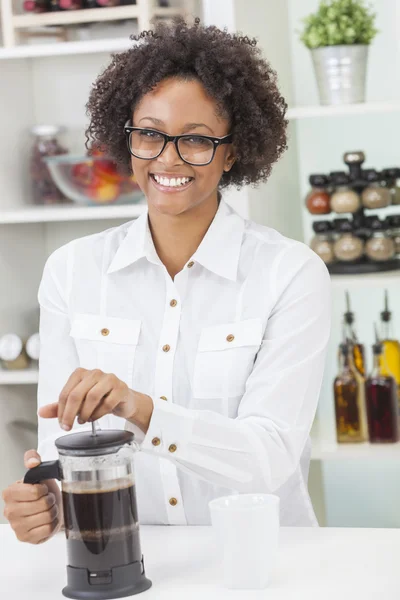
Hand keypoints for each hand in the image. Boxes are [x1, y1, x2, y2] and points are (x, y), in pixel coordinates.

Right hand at [2, 450, 62, 544]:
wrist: (46, 509)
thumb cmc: (41, 491)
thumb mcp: (38, 473)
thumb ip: (33, 459)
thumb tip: (32, 461)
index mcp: (10, 493)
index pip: (34, 491)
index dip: (44, 490)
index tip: (42, 489)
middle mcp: (9, 510)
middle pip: (42, 505)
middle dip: (50, 501)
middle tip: (47, 499)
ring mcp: (16, 526)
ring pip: (46, 517)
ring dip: (52, 511)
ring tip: (48, 509)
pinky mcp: (25, 538)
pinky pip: (47, 529)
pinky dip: (52, 524)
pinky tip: (47, 520)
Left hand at [39, 368, 153, 432]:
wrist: (124, 400)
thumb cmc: (100, 399)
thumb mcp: (78, 403)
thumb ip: (59, 407)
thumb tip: (41, 412)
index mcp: (81, 373)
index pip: (66, 392)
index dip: (61, 411)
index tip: (62, 424)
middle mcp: (94, 373)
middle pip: (77, 394)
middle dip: (70, 413)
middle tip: (68, 426)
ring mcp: (109, 379)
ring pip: (92, 396)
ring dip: (85, 413)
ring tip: (83, 420)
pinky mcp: (121, 388)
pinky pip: (107, 402)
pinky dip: (99, 414)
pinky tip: (95, 417)